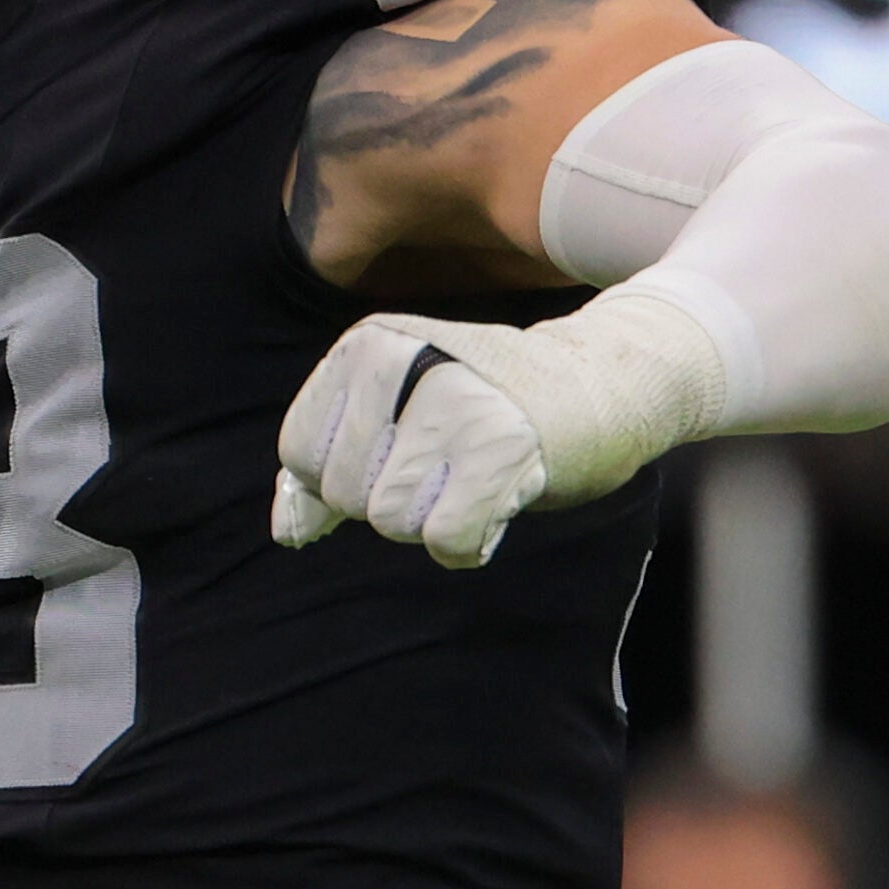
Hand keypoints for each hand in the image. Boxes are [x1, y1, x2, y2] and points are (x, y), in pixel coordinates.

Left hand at [271, 295, 716, 568]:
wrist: (602, 382)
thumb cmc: (483, 407)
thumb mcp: (392, 418)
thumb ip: (325, 470)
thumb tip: (286, 532)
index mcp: (367, 345)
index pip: (299, 452)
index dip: (342, 478)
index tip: (400, 452)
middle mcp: (405, 360)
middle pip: (345, 493)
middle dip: (392, 502)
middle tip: (450, 462)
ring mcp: (455, 400)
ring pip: (392, 521)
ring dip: (433, 521)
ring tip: (475, 475)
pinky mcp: (504, 447)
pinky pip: (446, 540)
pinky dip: (470, 542)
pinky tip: (499, 499)